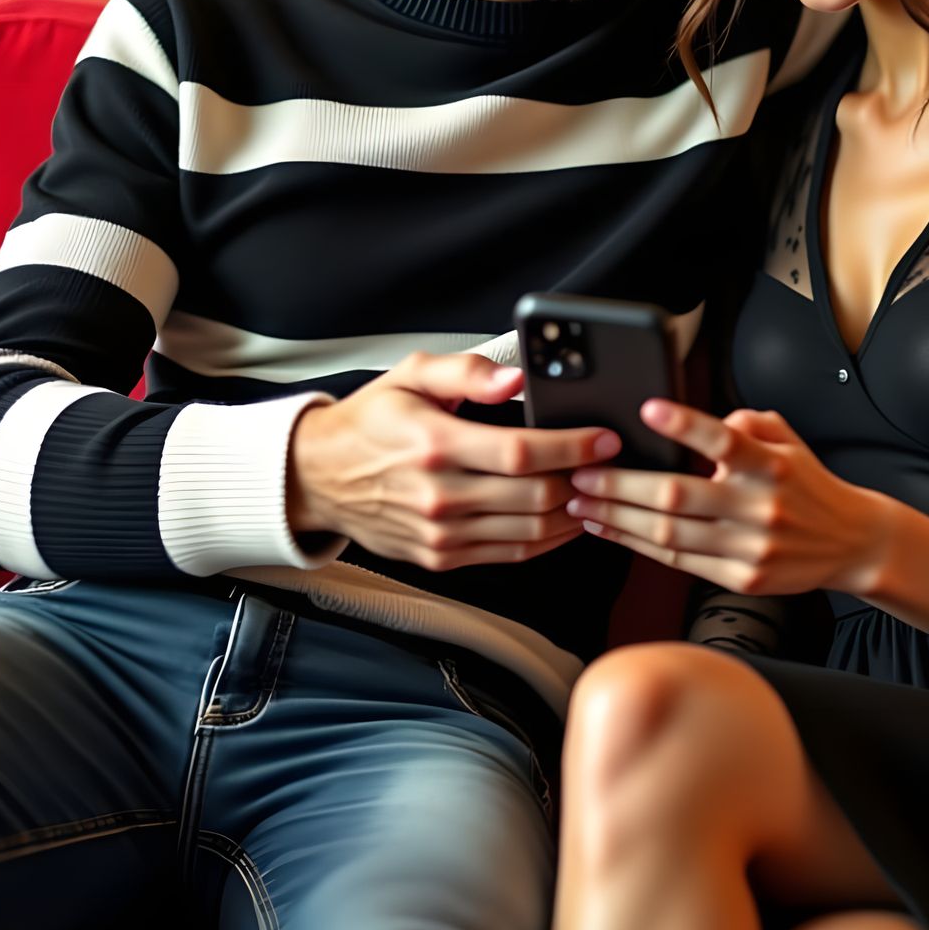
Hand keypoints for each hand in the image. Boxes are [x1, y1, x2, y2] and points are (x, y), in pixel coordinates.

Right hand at [287, 351, 620, 570]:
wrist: (319, 477)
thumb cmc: (371, 421)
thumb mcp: (411, 374)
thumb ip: (468, 372)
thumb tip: (517, 379)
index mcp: (434, 443)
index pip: (521, 452)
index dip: (573, 447)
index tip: (604, 438)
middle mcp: (438, 494)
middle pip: (535, 496)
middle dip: (584, 480)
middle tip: (609, 464)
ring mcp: (440, 533)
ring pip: (530, 530)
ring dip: (573, 512)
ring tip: (596, 490)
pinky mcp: (442, 557)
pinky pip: (511, 552)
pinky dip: (548, 538)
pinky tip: (567, 517)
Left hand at [567, 400, 892, 594]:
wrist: (852, 542)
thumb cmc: (807, 486)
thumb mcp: (788, 440)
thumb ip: (746, 422)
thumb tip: (703, 419)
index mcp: (770, 465)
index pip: (725, 440)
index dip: (685, 425)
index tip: (647, 410)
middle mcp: (760, 507)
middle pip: (679, 495)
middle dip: (622, 484)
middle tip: (582, 472)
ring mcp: (750, 547)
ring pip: (670, 534)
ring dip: (619, 517)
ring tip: (583, 502)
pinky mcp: (742, 578)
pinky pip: (680, 561)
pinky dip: (640, 545)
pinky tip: (613, 529)